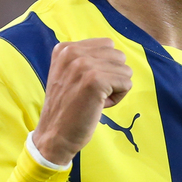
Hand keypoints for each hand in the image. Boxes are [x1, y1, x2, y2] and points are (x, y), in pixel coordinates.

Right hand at [34, 39, 132, 165]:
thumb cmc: (68, 108)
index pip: (107, 46)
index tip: (86, 84)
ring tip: (94, 100)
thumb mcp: (69, 74)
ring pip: (125, 70)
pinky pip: (126, 83)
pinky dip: (118, 97)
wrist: (55, 135)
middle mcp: (72, 52)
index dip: (104, 67)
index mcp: (65, 48)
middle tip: (92, 94)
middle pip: (118, 56)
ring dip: (115, 88)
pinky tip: (99, 106)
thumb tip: (118, 54)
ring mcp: (83, 65)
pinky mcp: (95, 81)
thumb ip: (87, 58)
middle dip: (112, 76)